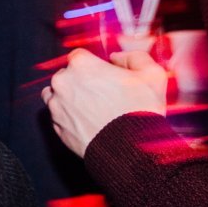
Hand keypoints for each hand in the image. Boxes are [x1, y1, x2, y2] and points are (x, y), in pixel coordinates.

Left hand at [42, 49, 166, 155]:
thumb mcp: (152, 74)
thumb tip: (116, 57)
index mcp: (80, 64)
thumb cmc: (140, 110)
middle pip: (67, 75)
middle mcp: (62, 82)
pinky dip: (69, 116)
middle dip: (81, 81)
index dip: (94, 65)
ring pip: (57, 94)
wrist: (129, 149)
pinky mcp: (55, 125)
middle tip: (102, 95)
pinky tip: (88, 122)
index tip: (105, 76)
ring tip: (92, 108)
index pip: (80, 57)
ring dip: (70, 97)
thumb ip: (133, 57)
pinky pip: (59, 115)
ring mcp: (55, 104)